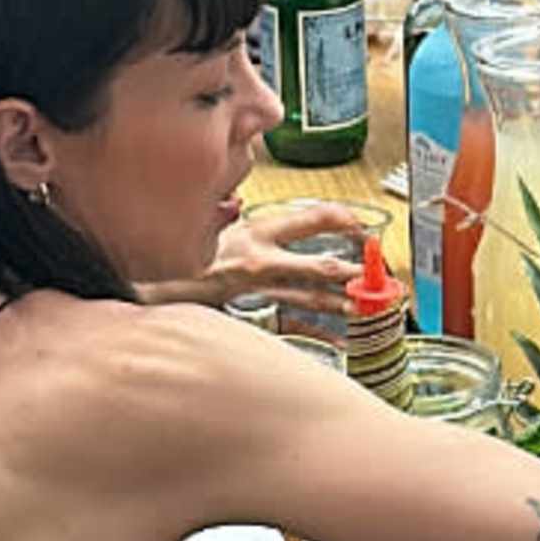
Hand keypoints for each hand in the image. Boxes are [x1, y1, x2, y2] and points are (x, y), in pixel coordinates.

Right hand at [205, 200, 381, 328]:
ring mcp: (261, 290)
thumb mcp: (216, 222)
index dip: (345, 221)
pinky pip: (294, 323)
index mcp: (260, 230)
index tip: (363, 227)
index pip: (313, 217)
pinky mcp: (256, 311)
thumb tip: (236, 202)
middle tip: (378, 276)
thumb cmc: (192, 253)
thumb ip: (232, 211)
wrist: (161, 285)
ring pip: (311, 298)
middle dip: (354, 272)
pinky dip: (319, 332)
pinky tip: (340, 338)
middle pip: (319, 265)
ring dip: (343, 303)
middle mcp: (263, 260)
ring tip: (368, 307)